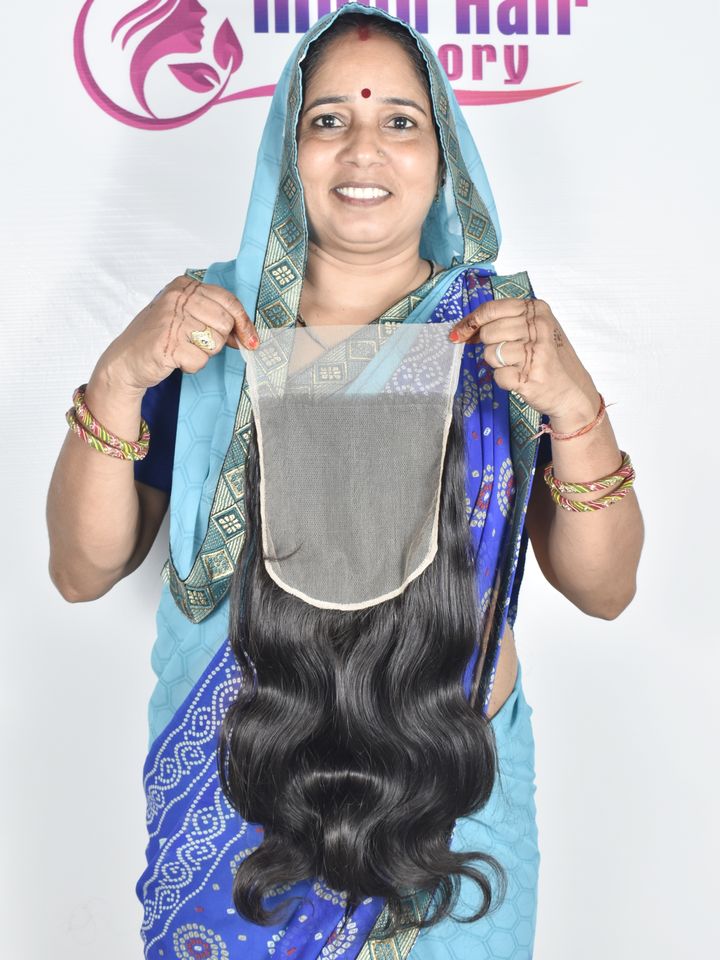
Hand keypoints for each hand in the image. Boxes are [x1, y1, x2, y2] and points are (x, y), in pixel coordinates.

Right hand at [100, 275, 258, 393]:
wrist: (125, 360)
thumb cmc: (160, 337)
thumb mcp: (186, 316)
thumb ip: (214, 317)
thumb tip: (248, 335)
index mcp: (184, 286)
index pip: (229, 301)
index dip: (244, 323)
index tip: (250, 339)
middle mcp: (176, 299)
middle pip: (225, 323)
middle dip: (217, 341)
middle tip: (197, 344)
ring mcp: (170, 320)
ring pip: (214, 343)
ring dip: (203, 354)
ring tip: (182, 349)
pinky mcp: (167, 344)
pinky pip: (200, 361)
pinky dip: (191, 366)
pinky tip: (175, 360)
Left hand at [449, 298, 598, 423]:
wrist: (572, 392)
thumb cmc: (548, 359)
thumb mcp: (534, 330)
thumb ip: (504, 323)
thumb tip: (464, 330)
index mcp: (537, 310)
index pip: (491, 309)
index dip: (470, 322)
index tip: (459, 333)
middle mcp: (538, 327)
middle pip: (488, 332)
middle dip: (490, 346)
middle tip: (509, 355)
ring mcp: (536, 351)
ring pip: (490, 354)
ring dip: (498, 364)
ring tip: (518, 366)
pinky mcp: (530, 375)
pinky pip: (498, 376)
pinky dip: (505, 380)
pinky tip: (521, 378)